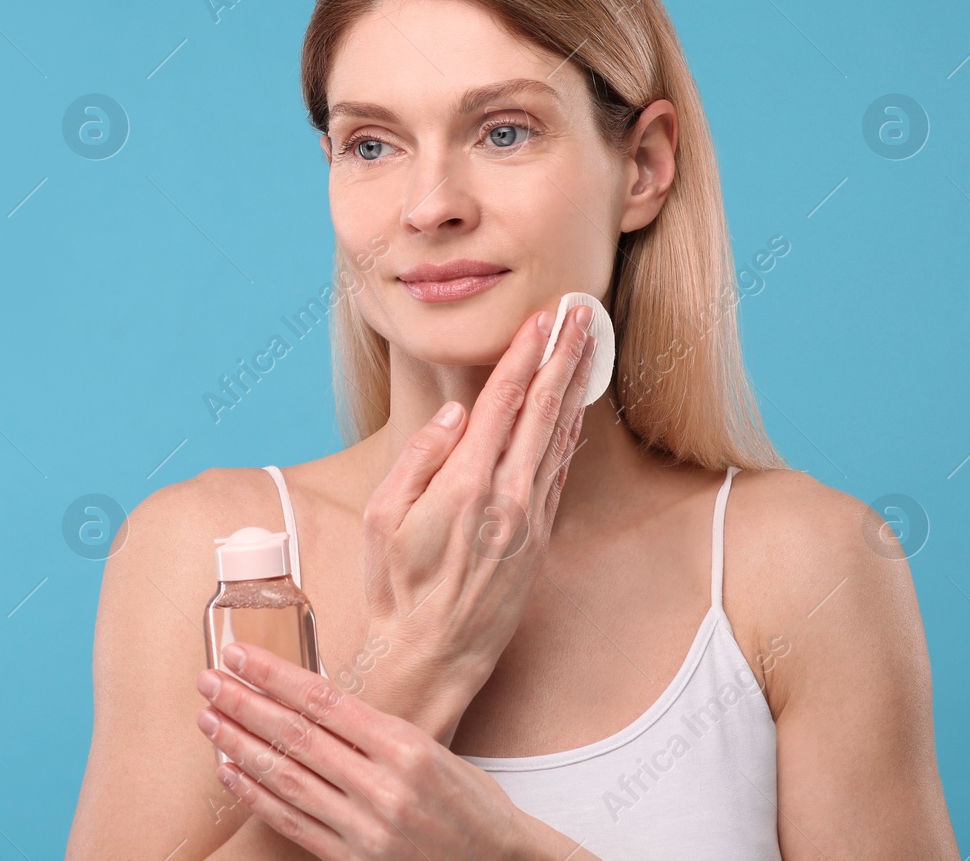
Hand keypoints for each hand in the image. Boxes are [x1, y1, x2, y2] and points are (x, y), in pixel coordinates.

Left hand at [195, 641, 561, 860]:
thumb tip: (310, 701)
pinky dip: (256, 797)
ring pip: (286, 778)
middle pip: (296, 736)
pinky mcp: (352, 860)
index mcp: (406, 747)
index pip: (323, 700)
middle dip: (245, 704)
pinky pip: (292, 823)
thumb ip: (374, 730)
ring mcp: (364, 829)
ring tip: (209, 719)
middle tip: (208, 679)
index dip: (274, 675)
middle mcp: (382, 787)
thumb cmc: (471, 803)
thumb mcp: (432, 749)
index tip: (240, 655)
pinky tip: (231, 772)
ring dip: (239, 745)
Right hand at [361, 303, 596, 736]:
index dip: (524, 357)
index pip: (502, 404)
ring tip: (587, 346)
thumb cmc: (395, 587)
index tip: (541, 319)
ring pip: (560, 438)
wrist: (432, 655)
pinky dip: (571, 434)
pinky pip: (560, 473)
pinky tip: (577, 410)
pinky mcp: (538, 540)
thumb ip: (419, 458)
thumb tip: (454, 414)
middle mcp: (506, 498)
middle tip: (580, 313)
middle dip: (563, 356)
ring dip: (574, 387)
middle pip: (543, 411)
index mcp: (464, 485)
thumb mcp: (382, 518)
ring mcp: (528, 520)